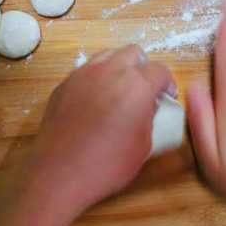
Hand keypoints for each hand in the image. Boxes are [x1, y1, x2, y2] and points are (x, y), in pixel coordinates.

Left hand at [0, 45, 175, 225]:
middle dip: (144, 68)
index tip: (166, 98)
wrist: (59, 173)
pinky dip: (97, 79)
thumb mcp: (144, 145)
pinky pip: (87, 71)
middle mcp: (110, 70)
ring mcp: (83, 74)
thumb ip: (150, 117)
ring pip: (108, 55)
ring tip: (118, 93)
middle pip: (134, 53)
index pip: (160, 70)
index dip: (167, 84)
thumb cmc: (107, 164)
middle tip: (144, 91)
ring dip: (119, 68)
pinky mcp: (64, 83)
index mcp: (136, 84)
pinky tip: (94, 103)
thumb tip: (147, 107)